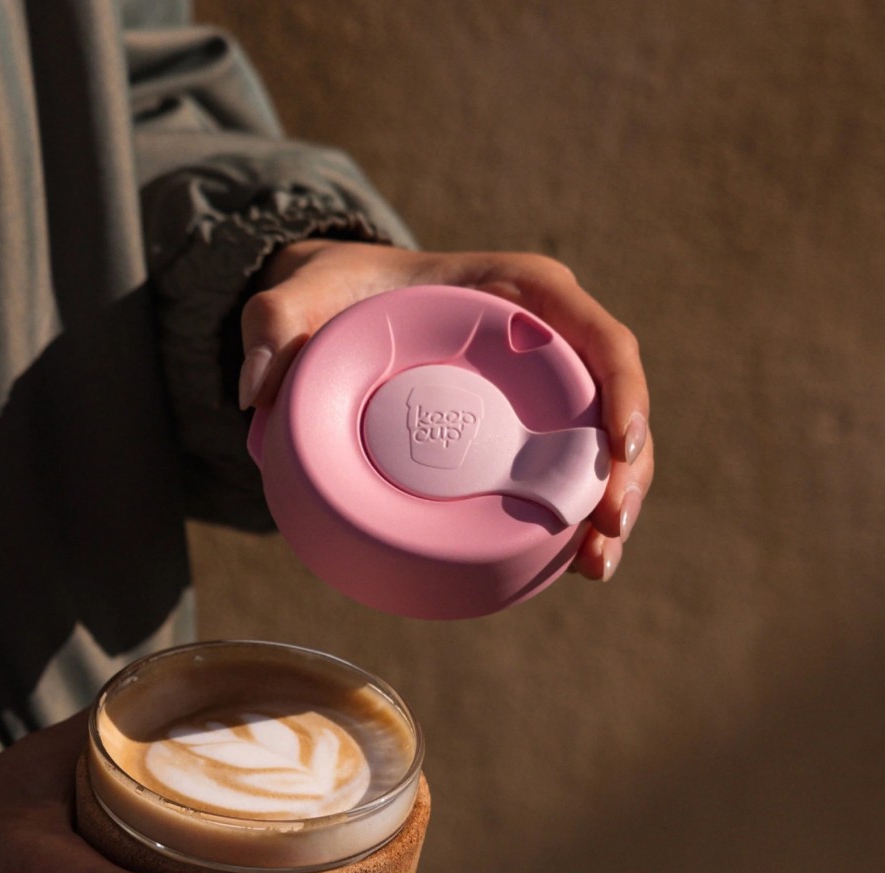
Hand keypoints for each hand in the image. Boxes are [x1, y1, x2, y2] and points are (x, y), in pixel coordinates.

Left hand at [240, 241, 653, 580]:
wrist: (336, 310)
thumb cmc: (331, 296)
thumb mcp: (294, 297)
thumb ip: (268, 324)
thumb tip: (257, 392)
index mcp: (518, 293)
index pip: (599, 336)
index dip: (624, 393)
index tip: (621, 449)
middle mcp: (544, 337)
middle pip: (613, 401)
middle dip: (627, 472)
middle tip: (607, 536)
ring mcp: (537, 386)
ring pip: (599, 446)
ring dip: (611, 506)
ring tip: (596, 566)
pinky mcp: (519, 428)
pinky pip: (562, 469)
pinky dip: (574, 516)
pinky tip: (573, 567)